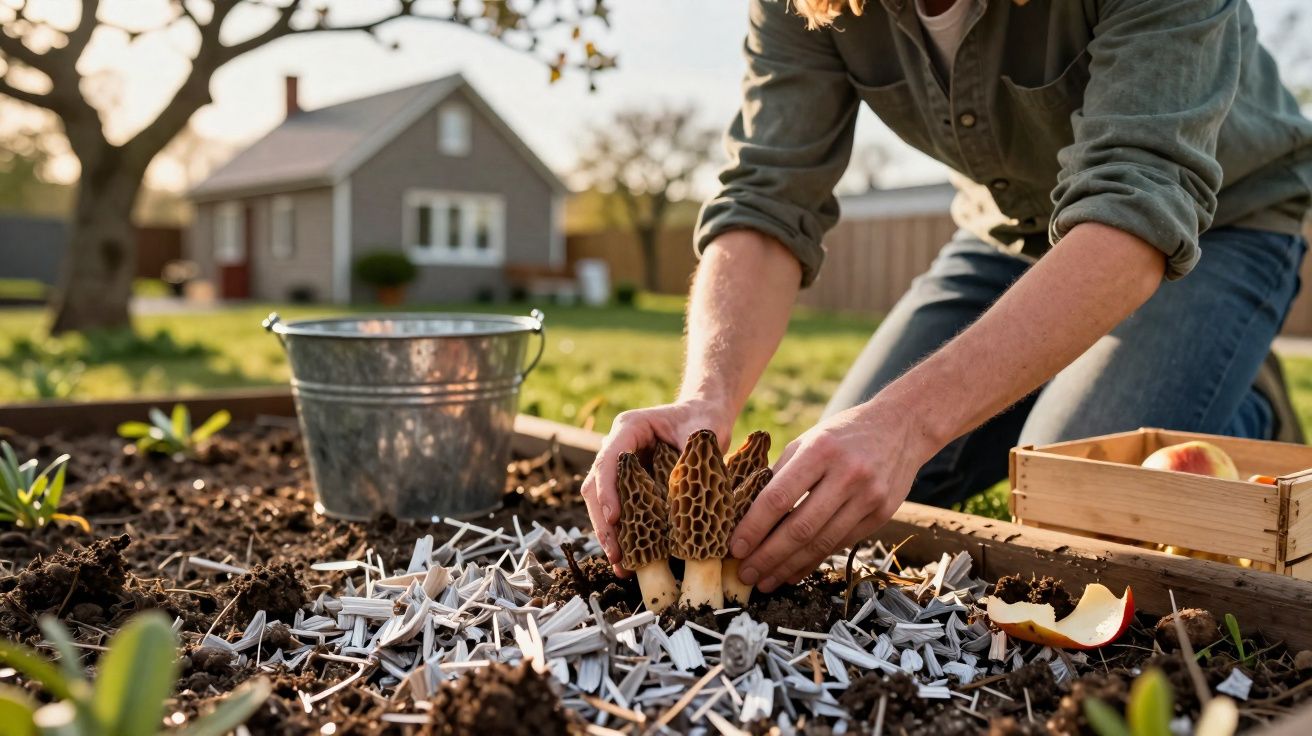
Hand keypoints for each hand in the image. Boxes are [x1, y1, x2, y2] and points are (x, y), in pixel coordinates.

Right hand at [582, 398, 731, 574]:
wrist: (705, 417)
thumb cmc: (703, 420)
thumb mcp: (702, 432)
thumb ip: (690, 455)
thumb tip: (680, 493)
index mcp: (629, 428)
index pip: (608, 459)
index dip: (608, 489)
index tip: (615, 517)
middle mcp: (617, 448)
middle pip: (597, 486)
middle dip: (604, 522)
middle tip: (616, 553)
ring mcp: (620, 469)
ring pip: (602, 504)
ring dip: (609, 535)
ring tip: (621, 565)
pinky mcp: (629, 487)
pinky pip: (619, 512)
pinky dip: (622, 536)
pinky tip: (629, 561)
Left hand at [728, 399, 937, 592]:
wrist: (901, 427)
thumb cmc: (843, 434)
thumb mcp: (808, 441)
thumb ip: (780, 474)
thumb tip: (746, 515)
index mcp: (820, 451)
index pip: (779, 497)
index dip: (754, 527)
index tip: (734, 547)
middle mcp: (847, 474)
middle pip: (800, 528)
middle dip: (767, 556)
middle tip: (744, 574)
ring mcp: (868, 497)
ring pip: (821, 543)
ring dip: (788, 567)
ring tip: (765, 581)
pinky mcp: (882, 514)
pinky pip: (841, 544)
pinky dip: (813, 561)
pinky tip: (792, 572)